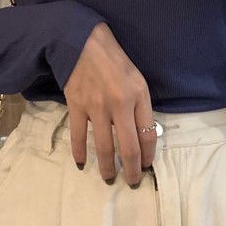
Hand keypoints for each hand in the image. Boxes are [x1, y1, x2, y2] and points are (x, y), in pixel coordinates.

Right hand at [63, 22, 156, 186]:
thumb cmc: (115, 61)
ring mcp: (97, 106)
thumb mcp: (137, 80)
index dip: (148, 157)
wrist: (83, 43)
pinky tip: (81, 164)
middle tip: (131, 183)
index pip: (148, 135)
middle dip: (131, 170)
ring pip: (104, 147)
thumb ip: (141, 106)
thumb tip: (142, 136)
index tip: (146, 167)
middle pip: (129, 148)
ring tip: (108, 178)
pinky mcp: (77, 106)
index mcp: (139, 96)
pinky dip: (79, 153)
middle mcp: (120, 104)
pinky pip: (79, 136)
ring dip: (107, 168)